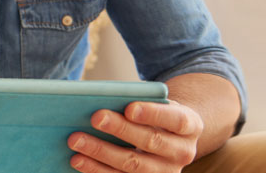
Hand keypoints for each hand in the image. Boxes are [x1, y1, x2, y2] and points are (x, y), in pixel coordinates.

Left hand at [66, 100, 204, 172]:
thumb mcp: (157, 104)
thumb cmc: (157, 115)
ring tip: (76, 141)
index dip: (153, 114)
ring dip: (101, 153)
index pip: (175, 120)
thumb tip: (100, 101)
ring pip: (133, 166)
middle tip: (95, 118)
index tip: (129, 108)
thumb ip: (139, 101)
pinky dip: (97, 171)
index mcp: (189, 126)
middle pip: (151, 142)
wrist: (170, 139)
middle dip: (120, 130)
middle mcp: (182, 152)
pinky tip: (78, 161)